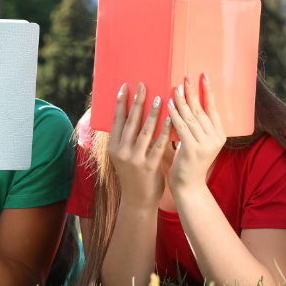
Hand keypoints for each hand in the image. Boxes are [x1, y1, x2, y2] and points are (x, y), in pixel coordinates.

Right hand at [108, 82, 171, 208]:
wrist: (138, 200)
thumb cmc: (134, 174)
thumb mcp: (123, 156)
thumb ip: (126, 139)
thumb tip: (132, 115)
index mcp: (114, 147)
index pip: (116, 120)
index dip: (121, 103)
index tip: (125, 87)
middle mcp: (122, 152)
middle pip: (130, 122)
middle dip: (137, 102)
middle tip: (144, 86)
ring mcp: (135, 159)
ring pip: (145, 131)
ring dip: (153, 113)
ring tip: (160, 98)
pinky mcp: (150, 166)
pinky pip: (159, 144)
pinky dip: (165, 130)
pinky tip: (171, 118)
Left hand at [166, 74, 226, 192]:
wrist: (188, 187)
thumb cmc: (189, 164)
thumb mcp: (197, 143)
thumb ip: (196, 127)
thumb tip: (188, 105)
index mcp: (219, 135)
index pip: (213, 109)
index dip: (208, 92)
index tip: (203, 76)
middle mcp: (215, 138)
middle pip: (201, 110)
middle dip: (193, 92)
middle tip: (187, 76)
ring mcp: (205, 144)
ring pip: (191, 117)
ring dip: (182, 101)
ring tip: (175, 87)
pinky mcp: (192, 149)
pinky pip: (181, 127)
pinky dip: (174, 114)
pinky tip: (168, 104)